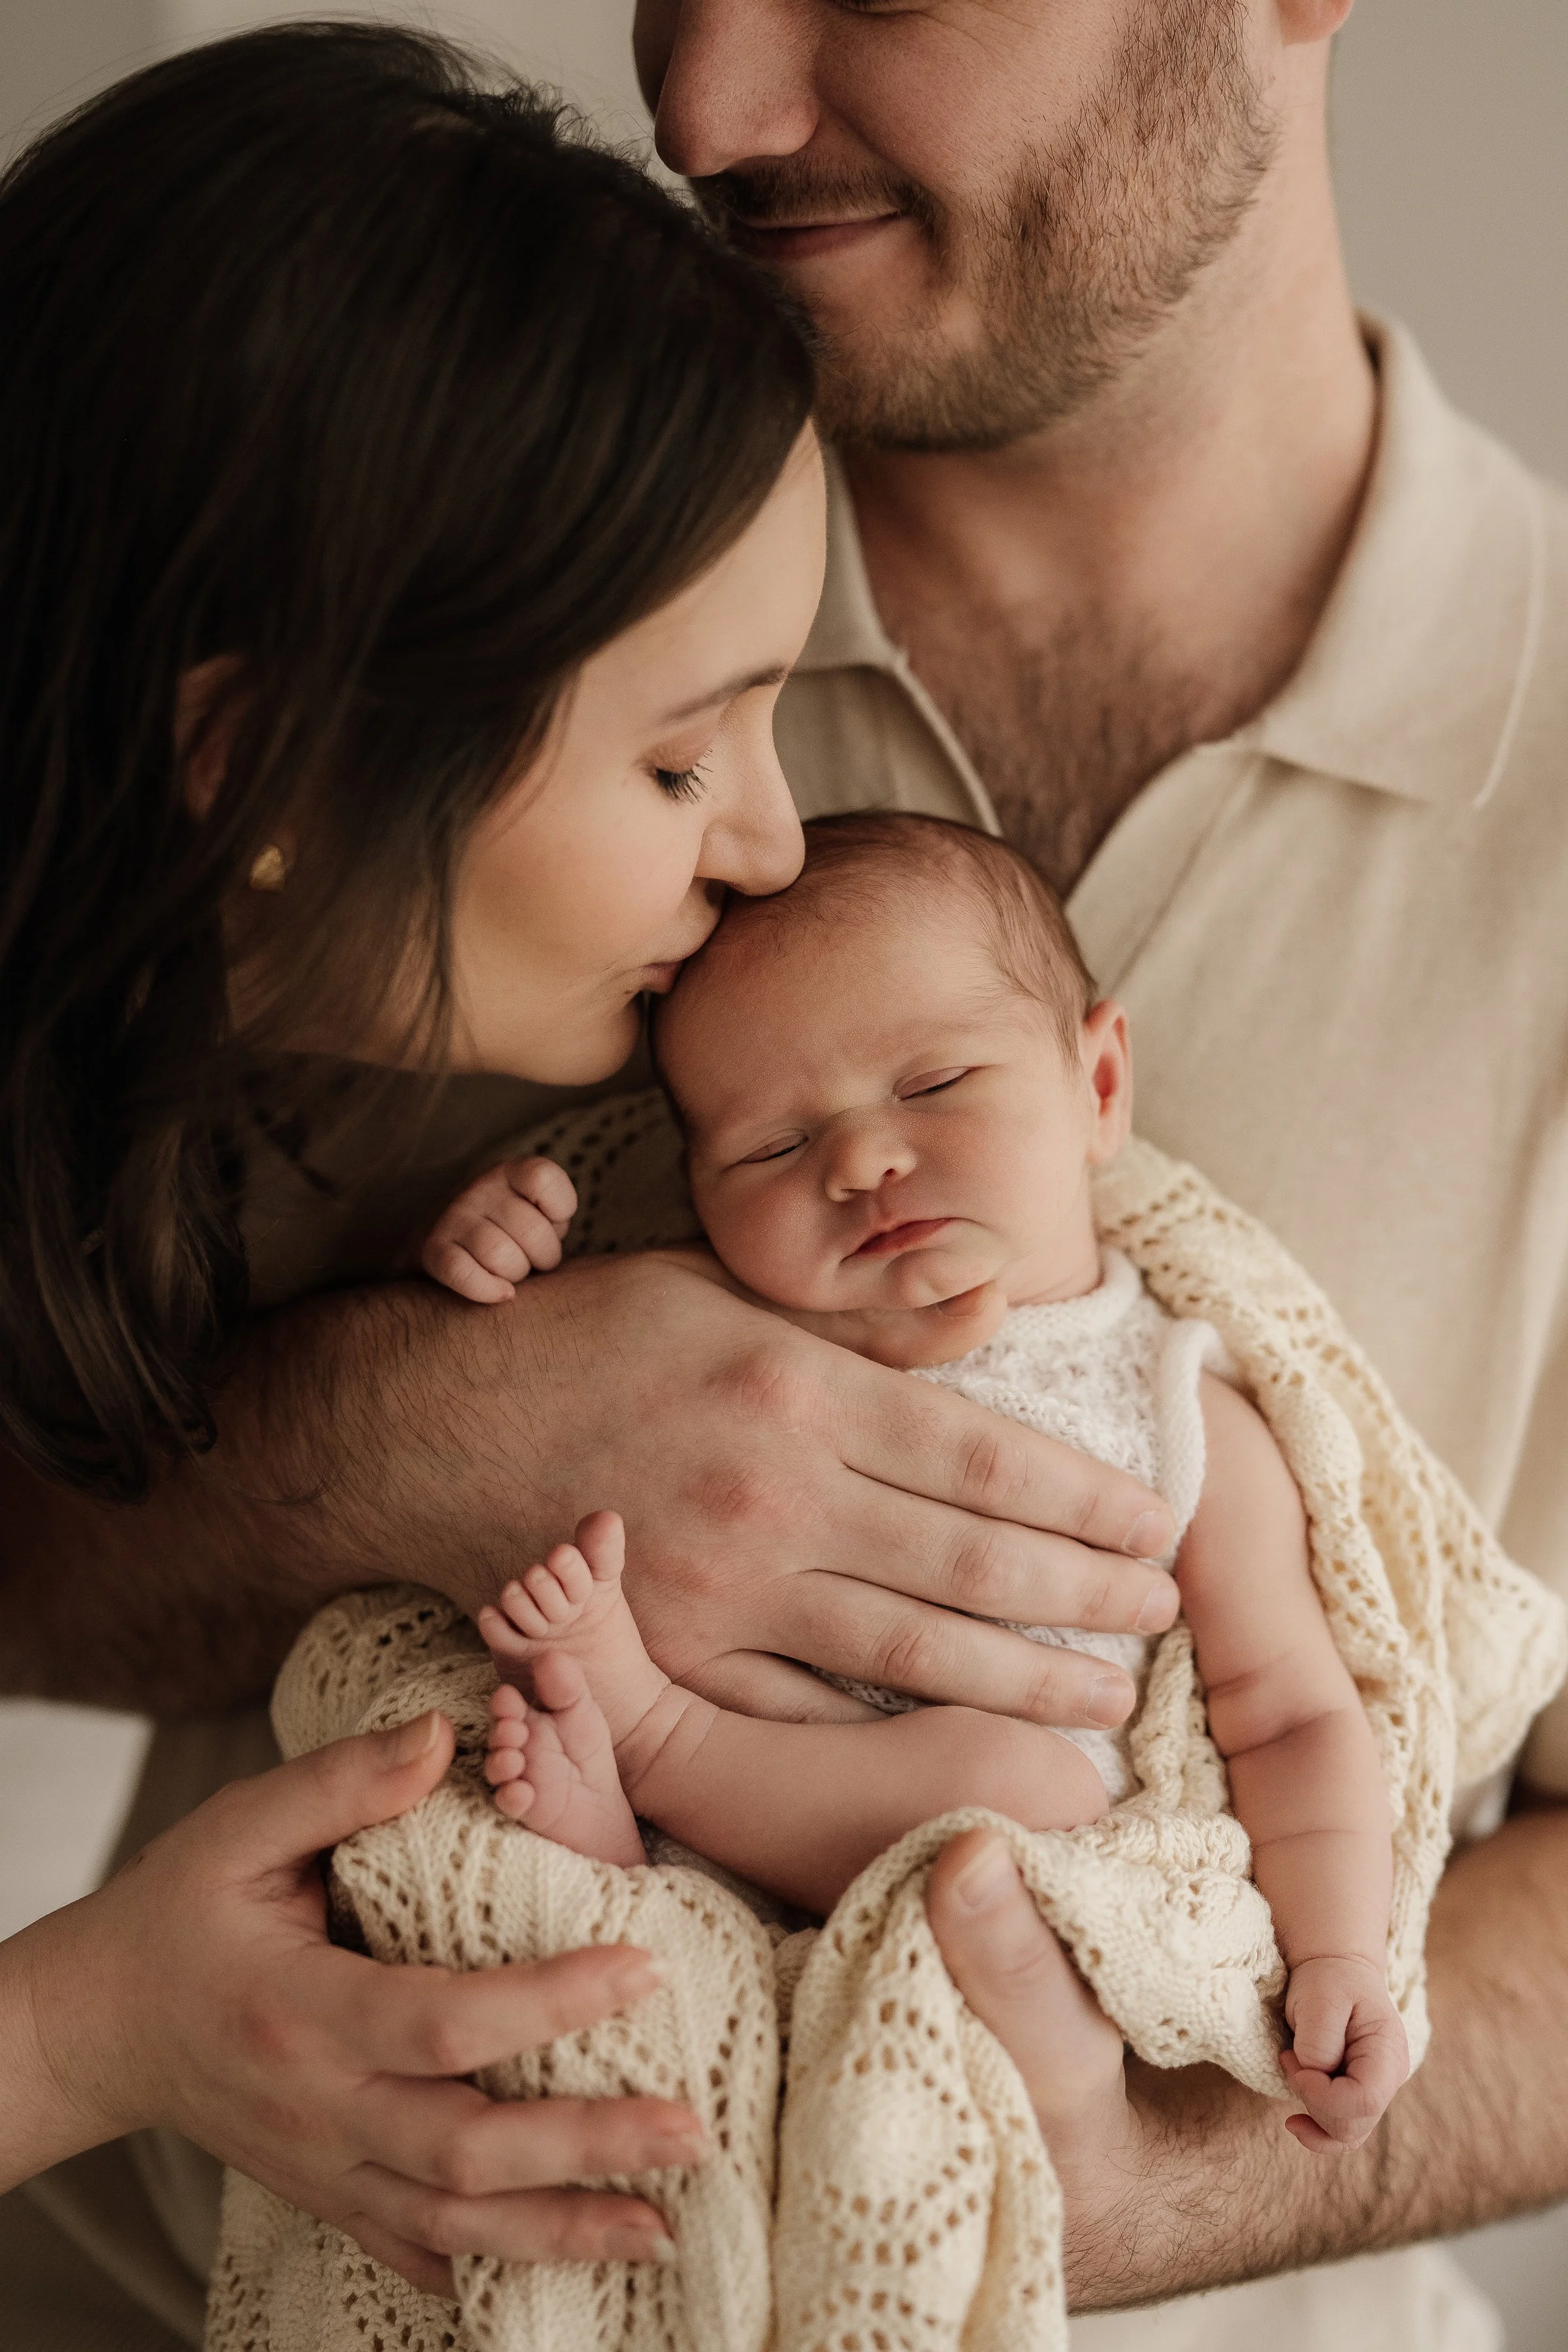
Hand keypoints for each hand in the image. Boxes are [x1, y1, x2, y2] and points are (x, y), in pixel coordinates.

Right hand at [6, 1711, 701, 2296]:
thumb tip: (448, 1732)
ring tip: (661, 2222)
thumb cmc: (176, 1912)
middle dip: (584, 2145)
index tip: (641, 1967)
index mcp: (300, 2009)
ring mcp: (321, 2165)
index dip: (549, 2002)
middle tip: (689, 2127)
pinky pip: (411, 2247)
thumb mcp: (238, 1826)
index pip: (443, 2020)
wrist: (95, 2025)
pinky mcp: (323, 2193)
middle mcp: (318, 2106)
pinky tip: (565, 2265)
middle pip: (464, 2148)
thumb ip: (342, 1781)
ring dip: (561, 2228)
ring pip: (452, 2220)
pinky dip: (488, 2264)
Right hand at [342, 1252, 1175, 1729]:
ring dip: (1024, 1678)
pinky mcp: (675, 1661)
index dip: (1084, 1497)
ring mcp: (722, 1588)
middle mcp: (772, 1493)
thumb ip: (866, 1314)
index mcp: (795, 1386)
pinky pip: (807, 1710)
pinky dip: (895, 1732)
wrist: (427, 1427)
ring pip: (909, 1649)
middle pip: (969, 1560)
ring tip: (1109, 1702)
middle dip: (1085, 1596)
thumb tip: (995, 1298)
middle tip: (1167, 1618)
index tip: (1158, 1523)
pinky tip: (968, 1743)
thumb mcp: (727, 1288)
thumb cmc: (590, 1338)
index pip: (981, 1454)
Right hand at [420, 1156, 576, 1302]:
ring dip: (517, 1275)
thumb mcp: (537, 1212)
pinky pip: (463, 1273)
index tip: (552, 1222)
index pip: (544, 1178)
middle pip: (531, 1230)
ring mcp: (454, 1217)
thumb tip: (553, 1241)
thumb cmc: (511, 1231)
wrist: (450, 1241)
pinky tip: (502, 1293)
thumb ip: (554, 1217)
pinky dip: (488, 1289)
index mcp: (510, 1172)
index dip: (560, 1209)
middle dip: (545, 1256)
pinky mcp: (434, 1249)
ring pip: (500, 1255)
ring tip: (514, 1272)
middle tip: (535, 1260)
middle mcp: (480, 1188)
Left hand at [1278, 1954, 1408, 2149]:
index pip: (1363, 2100)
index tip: (1294, 2062)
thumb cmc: (1330, 1979)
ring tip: (1291, 2071)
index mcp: (1388, 2053)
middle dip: (1312, 2101)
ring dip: (1312, 2115)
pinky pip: (1342, 2130)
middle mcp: (1389, 2079)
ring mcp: (1375, 2091)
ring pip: (1347, 2134)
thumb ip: (1318, 2042)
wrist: (1337, 1969)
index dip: (1323, 2095)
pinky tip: (1296, 2122)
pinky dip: (1318, 2131)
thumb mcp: (1320, 1997)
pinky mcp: (1357, 2096)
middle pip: (1353, 2124)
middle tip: (1288, 2057)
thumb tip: (1313, 2076)